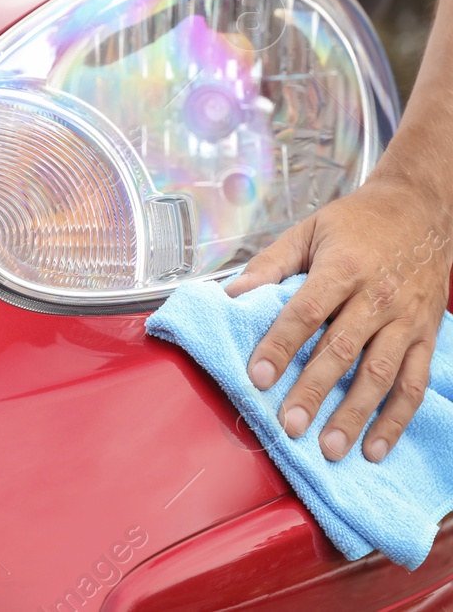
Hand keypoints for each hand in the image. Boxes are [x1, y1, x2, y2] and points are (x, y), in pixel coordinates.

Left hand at [226, 175, 452, 461]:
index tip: (257, 376)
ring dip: (355, 415)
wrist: (422, 210)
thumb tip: (230, 295)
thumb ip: (269, 265)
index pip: (307, 313)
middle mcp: (378, 298)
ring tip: (329, 448)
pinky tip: (374, 448)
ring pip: (381, 374)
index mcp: (344, 269)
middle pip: (342, 351)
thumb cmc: (358, 223)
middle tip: (290, 426)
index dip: (280, 346)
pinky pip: (414, 383)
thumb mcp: (308, 231)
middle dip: (314, 391)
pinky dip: (396, 419)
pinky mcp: (426, 337)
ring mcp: (406, 321)